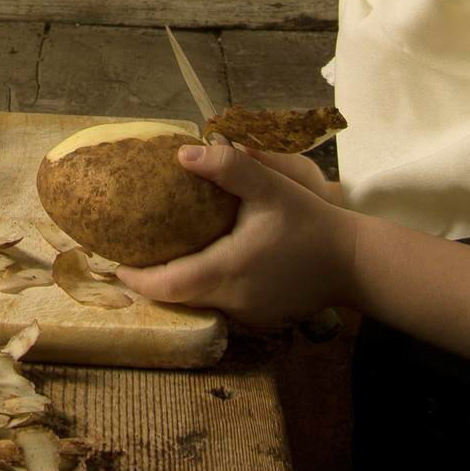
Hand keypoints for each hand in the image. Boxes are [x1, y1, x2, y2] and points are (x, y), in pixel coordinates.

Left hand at [115, 141, 358, 328]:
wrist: (356, 262)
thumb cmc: (311, 223)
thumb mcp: (271, 187)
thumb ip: (229, 168)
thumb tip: (183, 153)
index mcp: (229, 270)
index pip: (168, 285)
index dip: (137, 278)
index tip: (113, 263)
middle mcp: (233, 301)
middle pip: (178, 298)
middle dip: (150, 281)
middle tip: (127, 255)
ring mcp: (247, 315)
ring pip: (198, 304)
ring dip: (176, 285)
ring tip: (156, 257)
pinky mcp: (260, 317)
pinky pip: (220, 304)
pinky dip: (203, 288)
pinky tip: (200, 264)